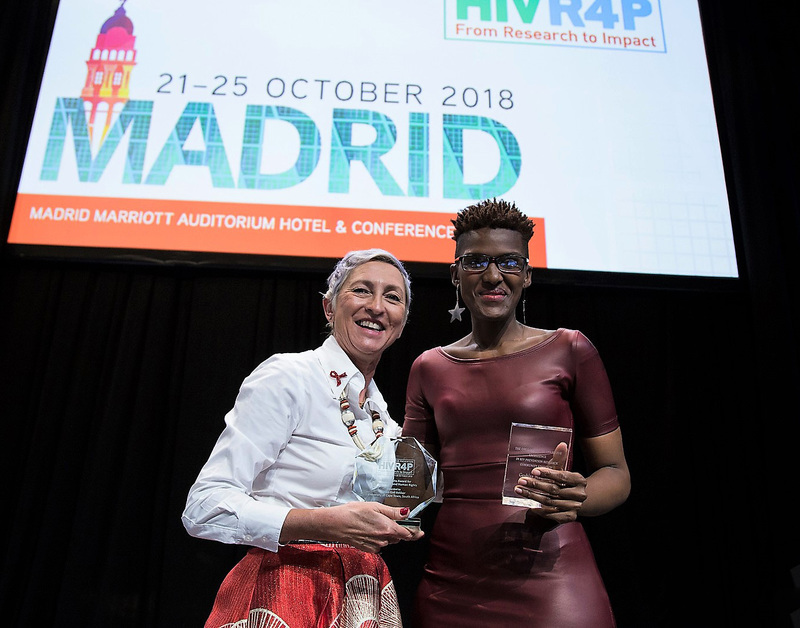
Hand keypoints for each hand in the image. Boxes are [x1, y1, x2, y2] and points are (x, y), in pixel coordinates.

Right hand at [282, 502, 423, 552]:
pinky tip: (369, 529)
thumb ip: (393, 512)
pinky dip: (378, 538)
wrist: (335, 524)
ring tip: (375, 521)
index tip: (420, 531)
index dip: (415, 532)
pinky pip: (379, 544)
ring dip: (387, 533)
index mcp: (388, 528)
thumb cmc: (353, 513)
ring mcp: (376, 545)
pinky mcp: (368, 549)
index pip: (408, 534)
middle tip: (390, 519)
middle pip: (398, 537)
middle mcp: (384, 539)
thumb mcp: (375, 507)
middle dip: (398, 529)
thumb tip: (407, 513)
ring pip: (388, 540)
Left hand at [514, 442, 586, 523]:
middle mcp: (580, 494)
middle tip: (521, 481)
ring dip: (533, 497)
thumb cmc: (566, 481)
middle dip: (535, 485)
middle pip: (554, 490)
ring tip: (520, 490)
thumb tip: (562, 444)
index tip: (533, 471)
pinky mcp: (570, 517)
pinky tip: (531, 505)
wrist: (577, 498)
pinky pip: (553, 515)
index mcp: (580, 480)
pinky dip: (541, 511)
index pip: (562, 476)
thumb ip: (560, 458)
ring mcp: (575, 507)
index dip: (547, 474)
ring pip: (550, 503)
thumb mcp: (562, 469)